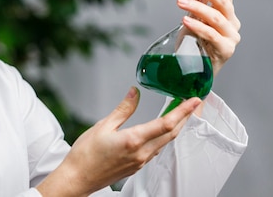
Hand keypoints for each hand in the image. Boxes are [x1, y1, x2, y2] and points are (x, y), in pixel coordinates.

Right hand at [36, 87, 201, 196]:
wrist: (78, 178)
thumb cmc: (86, 154)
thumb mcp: (103, 126)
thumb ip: (123, 110)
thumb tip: (134, 93)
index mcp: (134, 140)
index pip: (166, 123)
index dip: (182, 111)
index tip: (193, 100)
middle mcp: (141, 153)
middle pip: (171, 133)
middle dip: (184, 117)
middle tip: (193, 103)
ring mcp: (140, 161)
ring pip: (165, 142)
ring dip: (175, 127)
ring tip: (179, 113)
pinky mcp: (136, 166)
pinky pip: (156, 150)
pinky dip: (163, 137)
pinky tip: (161, 130)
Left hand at [177, 0, 240, 75]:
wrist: (195, 69)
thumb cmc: (195, 43)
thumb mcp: (194, 18)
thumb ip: (199, 0)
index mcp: (227, 12)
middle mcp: (232, 22)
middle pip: (222, 1)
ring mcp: (230, 36)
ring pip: (216, 17)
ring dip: (196, 7)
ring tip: (180, 1)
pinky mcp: (225, 50)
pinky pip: (211, 34)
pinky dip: (197, 25)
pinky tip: (185, 19)